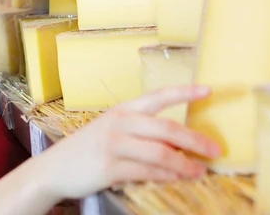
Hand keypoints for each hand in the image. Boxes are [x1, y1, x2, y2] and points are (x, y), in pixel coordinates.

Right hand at [38, 85, 220, 199]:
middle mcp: (119, 123)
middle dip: (195, 139)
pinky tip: (178, 178)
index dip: (184, 92)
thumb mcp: (111, 131)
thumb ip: (140, 132)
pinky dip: (167, 177)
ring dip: (185, 164)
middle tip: (215, 149)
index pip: (158, 96)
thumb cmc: (88, 148)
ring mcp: (114, 145)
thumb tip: (177, 142)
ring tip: (199, 171)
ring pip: (160, 153)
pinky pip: (147, 173)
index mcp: (122, 110)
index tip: (208, 91)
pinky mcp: (110, 167)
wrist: (54, 168)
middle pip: (166, 128)